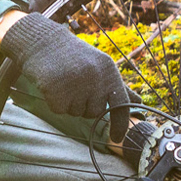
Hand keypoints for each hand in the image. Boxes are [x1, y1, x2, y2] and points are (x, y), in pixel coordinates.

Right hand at [0, 10, 132, 144]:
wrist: (43, 42)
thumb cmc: (74, 57)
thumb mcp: (100, 66)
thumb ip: (118, 87)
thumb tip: (138, 102)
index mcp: (108, 70)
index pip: (120, 105)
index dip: (120, 124)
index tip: (117, 138)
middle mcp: (94, 76)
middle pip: (94, 112)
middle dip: (84, 105)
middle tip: (75, 85)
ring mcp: (74, 82)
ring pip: (76, 112)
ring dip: (69, 103)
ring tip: (64, 81)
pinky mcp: (55, 89)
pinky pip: (59, 110)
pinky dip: (54, 102)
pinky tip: (52, 84)